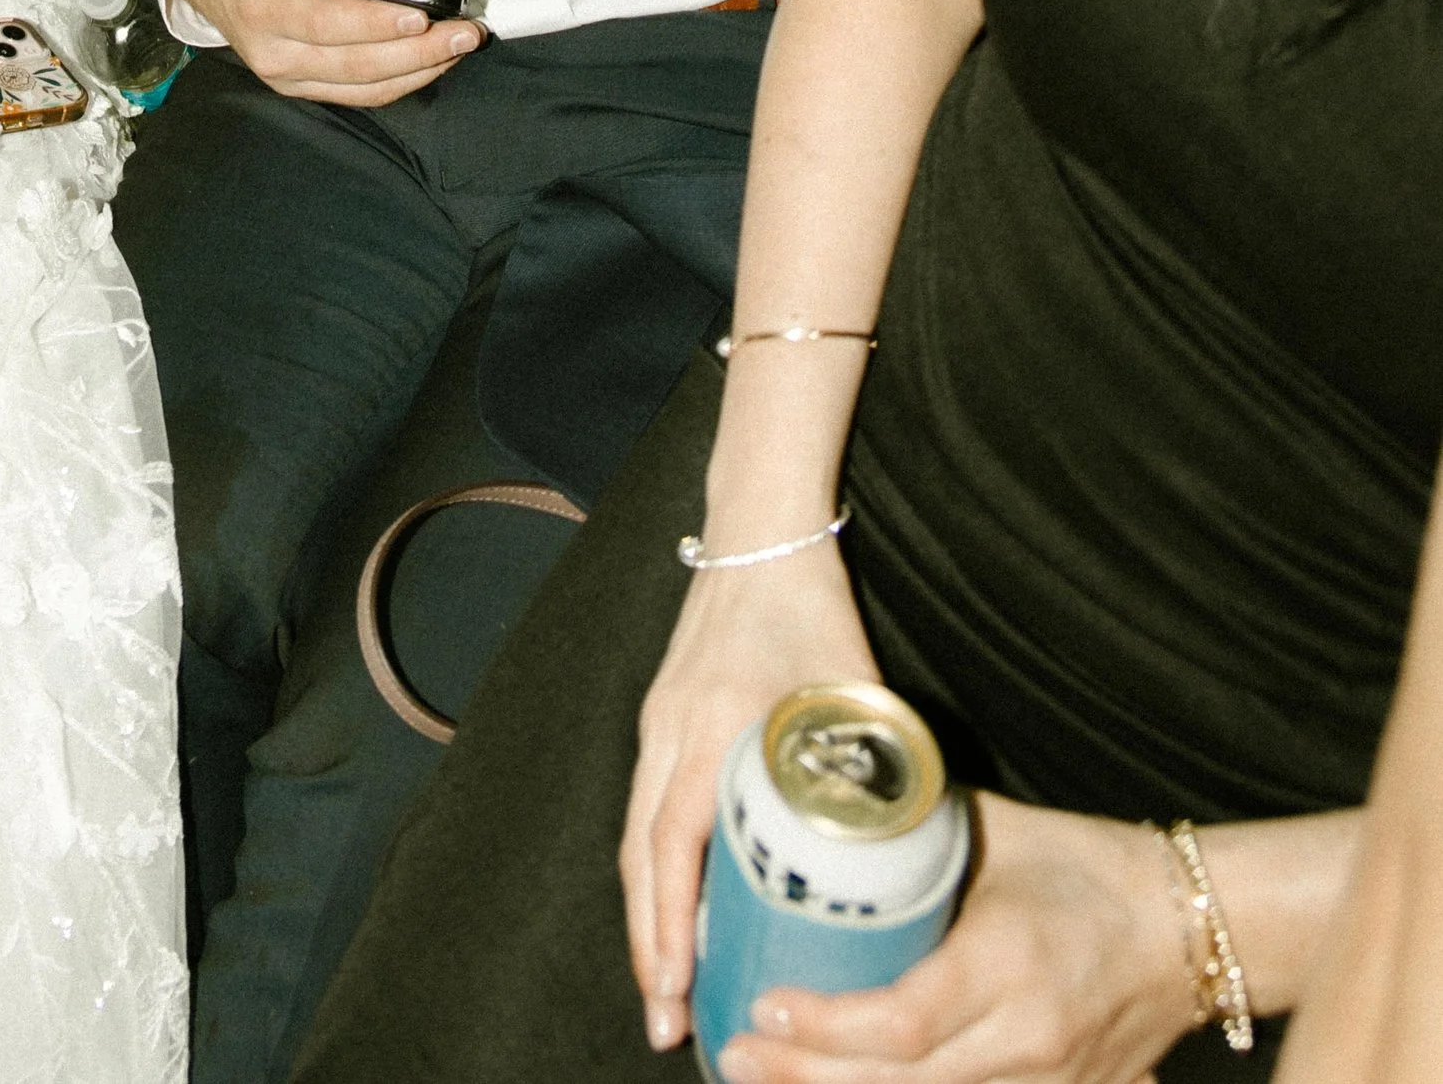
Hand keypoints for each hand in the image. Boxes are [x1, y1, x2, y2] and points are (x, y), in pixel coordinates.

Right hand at [169, 0, 484, 105]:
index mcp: (265, 10)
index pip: (326, 25)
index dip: (375, 23)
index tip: (422, 14)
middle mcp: (274, 55)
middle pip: (356, 65)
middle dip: (418, 52)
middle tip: (467, 34)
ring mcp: (288, 78)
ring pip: (364, 87)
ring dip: (419, 70)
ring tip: (461, 46)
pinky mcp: (304, 86)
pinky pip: (360, 93)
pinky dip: (401, 81)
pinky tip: (434, 61)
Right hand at [625, 539, 881, 1046]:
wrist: (759, 529)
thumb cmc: (810, 605)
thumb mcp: (852, 689)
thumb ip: (874, 761)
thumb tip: (915, 851)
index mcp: (710, 728)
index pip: (672, 845)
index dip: (669, 925)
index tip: (676, 992)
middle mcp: (669, 731)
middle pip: (640, 857)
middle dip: (649, 947)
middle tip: (668, 1022)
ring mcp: (659, 723)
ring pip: (637, 837)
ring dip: (648, 915)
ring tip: (667, 987)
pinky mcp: (664, 717)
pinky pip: (647, 807)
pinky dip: (654, 868)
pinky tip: (676, 905)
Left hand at [715, 797, 1196, 1083]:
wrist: (1188, 926)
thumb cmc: (1087, 866)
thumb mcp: (994, 835)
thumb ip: (914, 838)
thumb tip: (824, 812)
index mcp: (1008, 962)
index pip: (900, 1019)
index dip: (822, 1028)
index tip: (763, 1003)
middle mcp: (1027, 1037)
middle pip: (898, 1082)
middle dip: (805, 1076)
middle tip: (734, 1053)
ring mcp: (1046, 1082)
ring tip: (766, 1078)